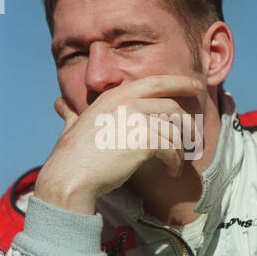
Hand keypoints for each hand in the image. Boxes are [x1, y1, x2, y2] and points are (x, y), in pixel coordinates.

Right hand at [34, 75, 201, 213]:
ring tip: (178, 163)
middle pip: (173, 107)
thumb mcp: (72, 125)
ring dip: (181, 150)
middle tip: (192, 140)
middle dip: (187, 124)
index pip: (156, 81)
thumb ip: (72, 113)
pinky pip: (171, 149)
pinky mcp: (144, 140)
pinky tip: (171, 172)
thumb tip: (59, 105)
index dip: (180, 82)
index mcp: (115, 95)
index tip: (196, 86)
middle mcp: (128, 101)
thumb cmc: (70, 154)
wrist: (70, 174)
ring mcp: (136, 118)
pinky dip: (175, 162)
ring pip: (174, 131)